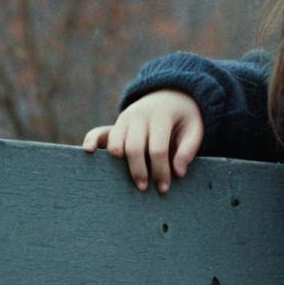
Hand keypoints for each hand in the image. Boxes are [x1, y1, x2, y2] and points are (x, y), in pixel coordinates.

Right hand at [81, 89, 204, 193]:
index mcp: (161, 116)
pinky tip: (89, 152)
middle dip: (138, 172)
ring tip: (131, 179)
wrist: (170, 96)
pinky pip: (98, 132)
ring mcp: (124, 119)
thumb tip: (178, 173)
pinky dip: (91, 141)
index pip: (158, 149)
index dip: (160, 171)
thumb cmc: (183, 118)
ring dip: (120, 165)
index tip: (164, 188)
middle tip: (145, 189)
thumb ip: (188, 149)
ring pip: (116, 144)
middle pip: (133, 148)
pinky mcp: (115, 124)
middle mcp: (139, 116)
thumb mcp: (194, 129)